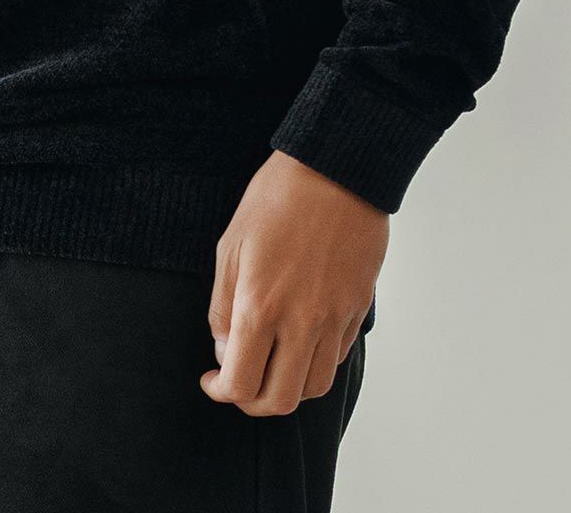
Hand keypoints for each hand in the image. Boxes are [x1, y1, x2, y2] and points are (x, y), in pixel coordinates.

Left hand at [201, 150, 386, 416]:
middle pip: (280, 400)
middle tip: (239, 382)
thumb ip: (223, 305)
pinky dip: (314, 362)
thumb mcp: (231, 245)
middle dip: (253, 402)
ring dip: (287, 386)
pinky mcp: (357, 309)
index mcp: (261, 306)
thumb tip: (224, 348)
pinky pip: (336, 357)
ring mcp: (335, 319)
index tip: (213, 379)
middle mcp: (301, 323)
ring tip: (270, 361)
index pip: (241, 384)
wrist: (336, 170)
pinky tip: (298, 338)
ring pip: (314, 387)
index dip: (221, 392)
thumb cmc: (277, 198)